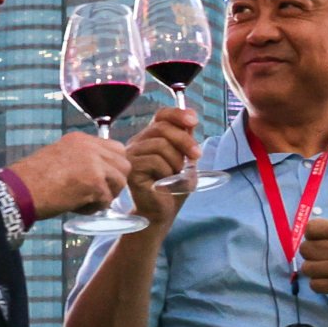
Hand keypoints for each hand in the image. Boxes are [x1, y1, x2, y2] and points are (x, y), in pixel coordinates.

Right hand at [11, 130, 132, 218]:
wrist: (19, 190)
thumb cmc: (32, 179)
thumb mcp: (59, 157)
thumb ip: (82, 160)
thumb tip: (100, 174)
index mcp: (81, 140)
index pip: (116, 148)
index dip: (112, 167)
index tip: (102, 179)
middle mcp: (90, 148)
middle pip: (124, 164)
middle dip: (114, 182)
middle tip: (97, 193)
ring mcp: (94, 164)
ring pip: (119, 182)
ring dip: (106, 196)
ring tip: (85, 201)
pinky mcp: (94, 182)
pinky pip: (106, 200)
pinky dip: (94, 208)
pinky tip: (77, 207)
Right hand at [120, 104, 204, 231]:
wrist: (161, 213)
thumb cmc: (173, 188)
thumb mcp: (186, 161)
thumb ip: (187, 140)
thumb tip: (191, 119)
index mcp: (151, 137)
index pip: (161, 115)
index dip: (177, 114)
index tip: (194, 120)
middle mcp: (138, 142)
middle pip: (162, 127)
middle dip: (185, 140)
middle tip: (197, 156)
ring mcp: (131, 155)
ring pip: (159, 144)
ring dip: (176, 160)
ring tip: (175, 175)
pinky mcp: (130, 170)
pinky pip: (154, 160)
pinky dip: (167, 171)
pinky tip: (164, 182)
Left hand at [297, 215, 327, 304]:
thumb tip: (305, 233)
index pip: (311, 228)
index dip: (311, 235)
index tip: (318, 240)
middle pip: (305, 249)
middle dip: (310, 253)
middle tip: (320, 255)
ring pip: (307, 268)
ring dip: (313, 269)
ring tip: (324, 268)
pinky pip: (314, 284)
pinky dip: (318, 283)